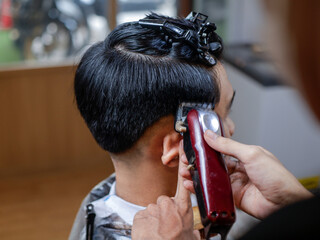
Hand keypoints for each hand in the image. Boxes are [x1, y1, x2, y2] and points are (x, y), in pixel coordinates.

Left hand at [132, 141, 199, 239]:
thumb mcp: (193, 237)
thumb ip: (193, 228)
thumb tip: (194, 229)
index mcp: (183, 209)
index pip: (184, 182)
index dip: (183, 165)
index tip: (182, 148)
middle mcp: (168, 205)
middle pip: (164, 201)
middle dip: (163, 212)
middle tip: (165, 228)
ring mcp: (153, 209)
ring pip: (152, 210)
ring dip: (153, 220)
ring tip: (157, 234)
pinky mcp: (139, 215)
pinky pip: (141, 217)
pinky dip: (143, 225)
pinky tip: (148, 234)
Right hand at [181, 130, 312, 218]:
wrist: (284, 203)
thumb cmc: (276, 177)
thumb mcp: (251, 154)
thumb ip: (228, 146)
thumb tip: (211, 135)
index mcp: (244, 155)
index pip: (220, 148)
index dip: (206, 147)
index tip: (194, 145)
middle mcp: (238, 168)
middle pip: (213, 164)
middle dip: (199, 162)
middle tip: (186, 160)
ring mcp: (234, 183)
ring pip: (211, 177)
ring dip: (197, 174)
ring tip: (185, 171)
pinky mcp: (231, 196)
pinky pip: (214, 191)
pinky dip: (202, 188)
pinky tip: (193, 185)